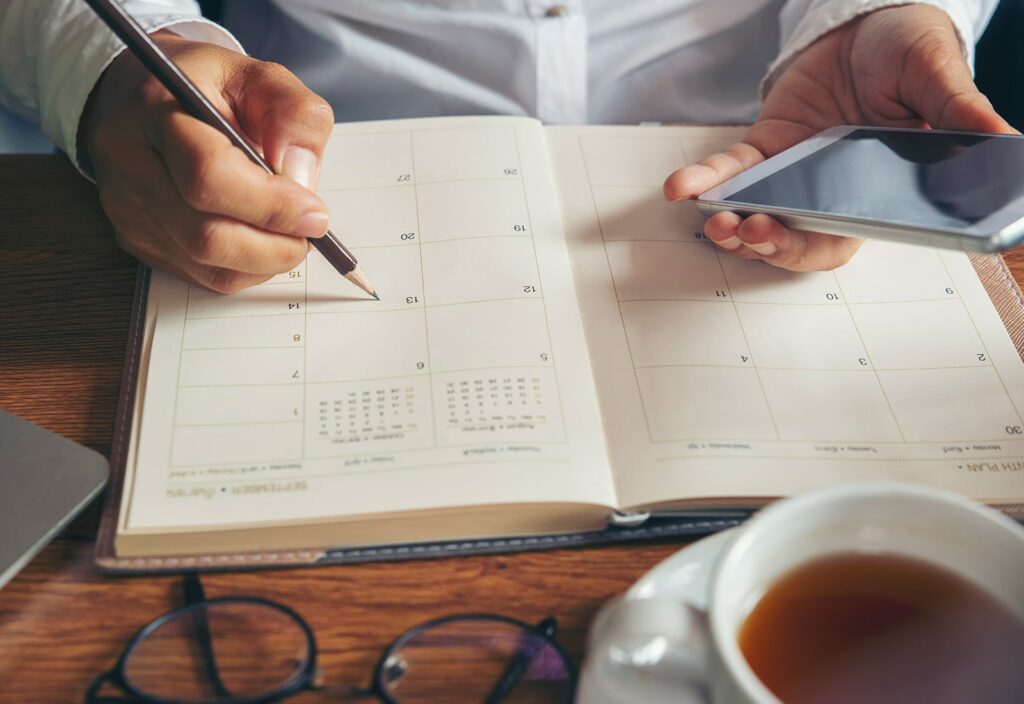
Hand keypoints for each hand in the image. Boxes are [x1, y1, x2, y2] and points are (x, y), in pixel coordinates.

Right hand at [80, 31, 333, 292]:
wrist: (145, 100)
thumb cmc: (207, 89)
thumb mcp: (260, 77)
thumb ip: (294, 115)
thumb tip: (301, 177)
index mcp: (155, 110)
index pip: (208, 175)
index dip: (271, 205)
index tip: (315, 212)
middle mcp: (130, 164)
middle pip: (204, 235)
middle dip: (274, 244)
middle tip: (310, 231)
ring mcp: (128, 209)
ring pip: (206, 264)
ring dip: (265, 260)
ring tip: (291, 233)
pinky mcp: (138, 241)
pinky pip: (203, 276)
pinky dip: (247, 268)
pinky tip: (262, 241)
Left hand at [664, 4, 1014, 271]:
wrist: (868, 24)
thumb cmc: (910, 52)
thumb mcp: (937, 76)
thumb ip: (958, 111)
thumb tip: (1004, 142)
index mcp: (878, 190)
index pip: (846, 235)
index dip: (814, 247)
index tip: (788, 242)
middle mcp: (831, 191)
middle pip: (795, 236)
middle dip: (769, 242)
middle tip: (749, 233)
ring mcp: (793, 173)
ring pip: (757, 213)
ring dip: (732, 225)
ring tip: (716, 222)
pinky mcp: (765, 149)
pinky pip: (730, 170)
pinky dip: (705, 180)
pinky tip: (681, 186)